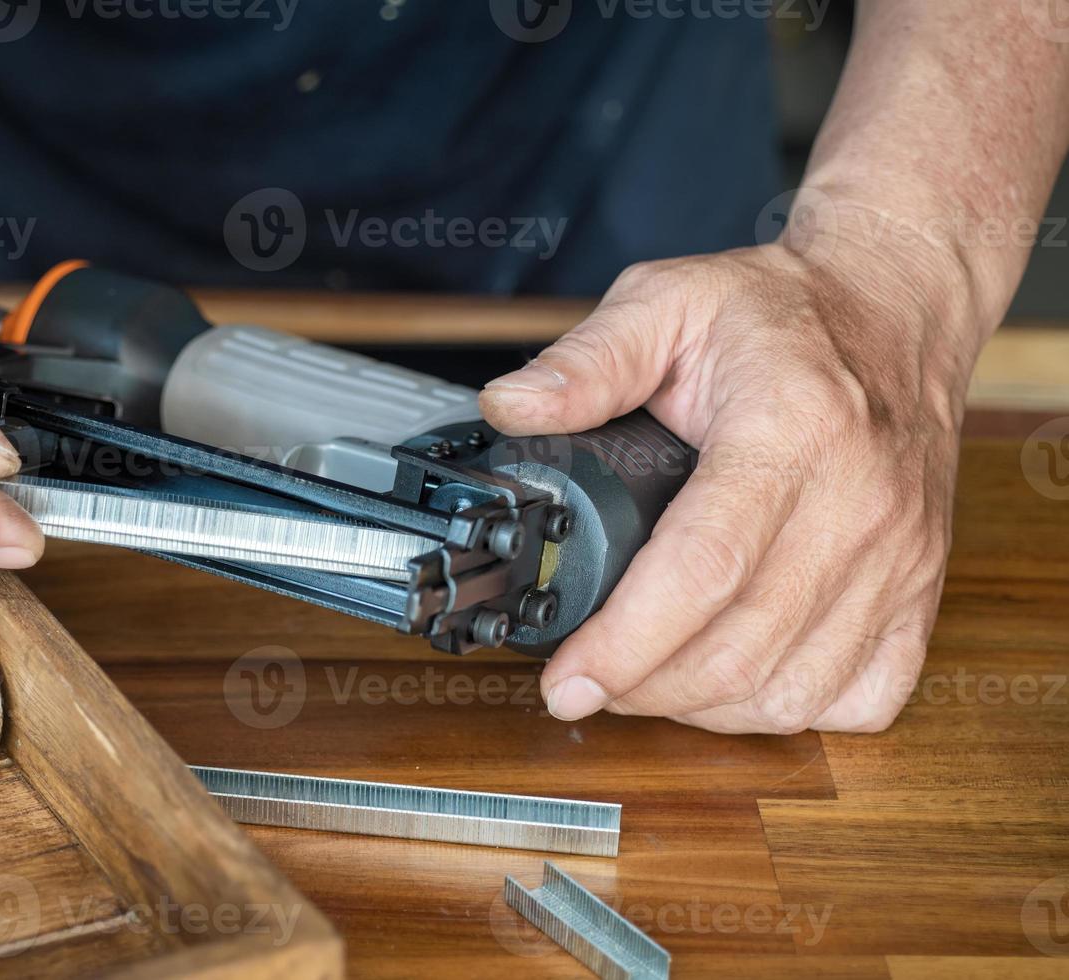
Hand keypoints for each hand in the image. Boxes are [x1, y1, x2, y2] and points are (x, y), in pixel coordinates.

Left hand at [480, 242, 970, 732]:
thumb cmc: (780, 312)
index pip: (703, 569)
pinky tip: (733, 681)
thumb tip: (508, 408)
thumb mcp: (667, 301)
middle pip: (740, 650)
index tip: (564, 681)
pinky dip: (783, 711)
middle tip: (584, 681)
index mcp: (792, 430)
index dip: (625, 643)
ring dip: (701, 708)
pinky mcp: (924, 591)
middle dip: (641, 688)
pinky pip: (859, 697)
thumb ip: (587, 361)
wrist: (895, 310)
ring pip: (792, 690)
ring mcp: (901, 558)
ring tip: (644, 680)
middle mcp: (859, 505)